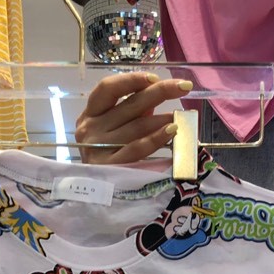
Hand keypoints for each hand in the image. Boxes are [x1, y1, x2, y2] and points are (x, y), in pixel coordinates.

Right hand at [75, 72, 191, 164]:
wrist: (91, 196)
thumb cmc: (104, 157)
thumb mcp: (111, 131)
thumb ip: (129, 114)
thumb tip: (154, 101)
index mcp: (90, 114)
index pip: (107, 88)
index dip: (131, 79)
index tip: (154, 78)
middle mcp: (91, 128)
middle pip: (129, 105)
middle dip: (159, 92)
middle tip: (184, 87)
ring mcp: (98, 148)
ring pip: (137, 126)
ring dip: (163, 118)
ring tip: (181, 116)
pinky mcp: (109, 167)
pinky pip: (137, 148)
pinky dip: (156, 138)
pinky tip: (172, 132)